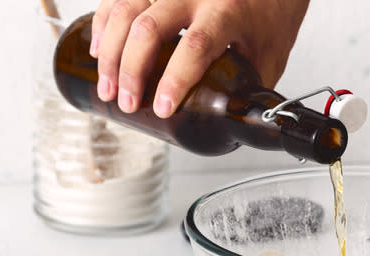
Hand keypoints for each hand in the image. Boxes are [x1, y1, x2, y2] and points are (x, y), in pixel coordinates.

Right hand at [90, 0, 308, 117]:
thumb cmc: (271, 18)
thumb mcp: (269, 58)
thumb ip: (248, 90)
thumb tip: (230, 129)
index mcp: (228, 12)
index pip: (195, 46)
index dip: (174, 80)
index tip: (161, 108)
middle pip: (150, 28)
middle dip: (131, 70)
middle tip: (126, 103)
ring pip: (127, 9)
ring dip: (110, 51)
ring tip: (108, 87)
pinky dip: (104, 23)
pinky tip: (99, 50)